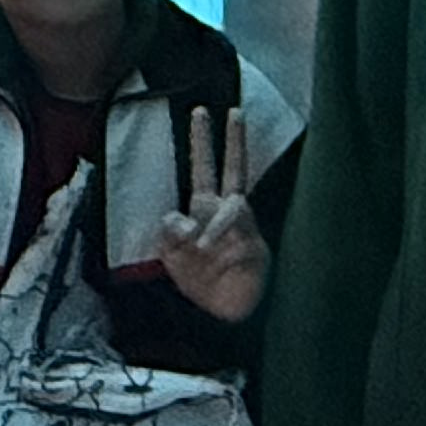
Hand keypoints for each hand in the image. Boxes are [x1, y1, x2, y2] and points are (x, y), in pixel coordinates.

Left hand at [154, 108, 267, 321]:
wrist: (221, 315)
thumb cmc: (197, 282)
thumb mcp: (169, 254)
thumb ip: (168, 231)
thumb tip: (179, 217)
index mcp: (204, 210)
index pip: (203, 167)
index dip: (201, 141)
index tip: (200, 111)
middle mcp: (227, 213)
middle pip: (233, 168)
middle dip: (233, 140)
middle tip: (234, 111)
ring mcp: (245, 229)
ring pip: (235, 206)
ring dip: (215, 227)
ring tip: (202, 250)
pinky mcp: (257, 247)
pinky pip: (238, 236)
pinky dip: (222, 244)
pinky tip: (212, 256)